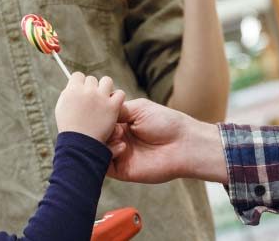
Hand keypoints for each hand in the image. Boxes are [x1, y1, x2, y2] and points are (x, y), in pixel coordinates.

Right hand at [55, 73, 124, 143]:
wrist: (83, 149)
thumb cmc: (70, 131)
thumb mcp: (62, 110)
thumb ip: (69, 96)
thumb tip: (75, 86)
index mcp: (71, 92)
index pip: (77, 76)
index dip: (79, 83)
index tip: (81, 91)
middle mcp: (86, 92)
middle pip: (91, 79)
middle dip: (92, 88)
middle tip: (91, 102)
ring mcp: (100, 99)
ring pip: (106, 81)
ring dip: (105, 89)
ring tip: (103, 103)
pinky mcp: (113, 107)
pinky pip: (119, 93)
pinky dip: (118, 99)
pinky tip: (113, 108)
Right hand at [106, 98, 226, 183]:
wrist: (183, 144)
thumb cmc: (165, 122)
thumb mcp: (138, 108)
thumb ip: (116, 110)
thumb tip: (97, 109)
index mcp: (121, 122)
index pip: (99, 120)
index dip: (96, 116)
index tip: (96, 110)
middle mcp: (118, 138)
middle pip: (96, 135)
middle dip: (97, 128)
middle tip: (107, 124)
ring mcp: (119, 154)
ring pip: (97, 150)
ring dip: (103, 141)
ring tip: (118, 134)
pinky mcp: (122, 170)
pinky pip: (105, 165)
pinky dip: (108, 154)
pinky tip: (122, 147)